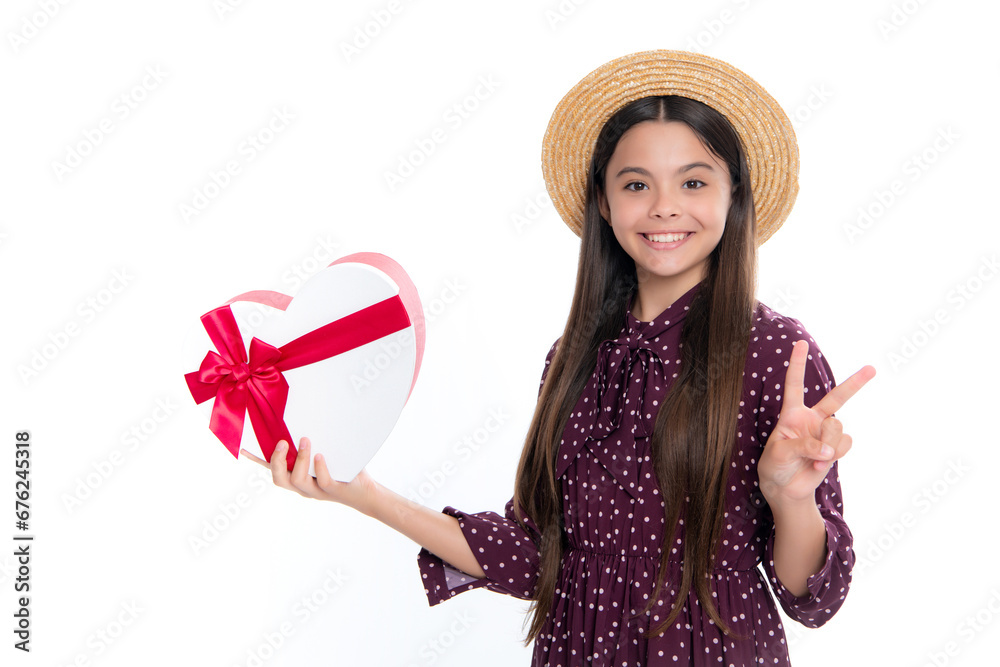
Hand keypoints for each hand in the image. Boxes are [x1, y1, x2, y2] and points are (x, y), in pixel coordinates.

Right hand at [241, 437, 378, 513]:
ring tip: (306, 440)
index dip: (257, 460)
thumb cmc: (344, 471)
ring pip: (297, 480)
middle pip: (279, 479)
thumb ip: (312, 445)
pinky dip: (320, 467)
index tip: (243, 448)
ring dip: (299, 458)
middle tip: (282, 442)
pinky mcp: (333, 490)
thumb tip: (305, 423)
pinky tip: (320, 456)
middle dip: (276, 460)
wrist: (366, 492)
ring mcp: (317, 491)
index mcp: (296, 478)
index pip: (272, 470)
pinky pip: (323, 481)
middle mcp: (303, 487)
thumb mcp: (325, 455)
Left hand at [758, 340, 875, 506]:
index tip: (801, 343)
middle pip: (836, 398)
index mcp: (791, 414)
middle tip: (872, 368)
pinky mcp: (836, 448)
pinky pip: (844, 445)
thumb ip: (803, 445)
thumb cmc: (774, 466)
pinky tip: (819, 465)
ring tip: (813, 459)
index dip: (797, 364)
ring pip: (838, 428)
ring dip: (827, 444)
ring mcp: (826, 434)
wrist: (784, 489)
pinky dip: (833, 457)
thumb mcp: (779, 453)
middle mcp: (812, 420)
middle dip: (855, 383)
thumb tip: (828, 448)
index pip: (794, 384)